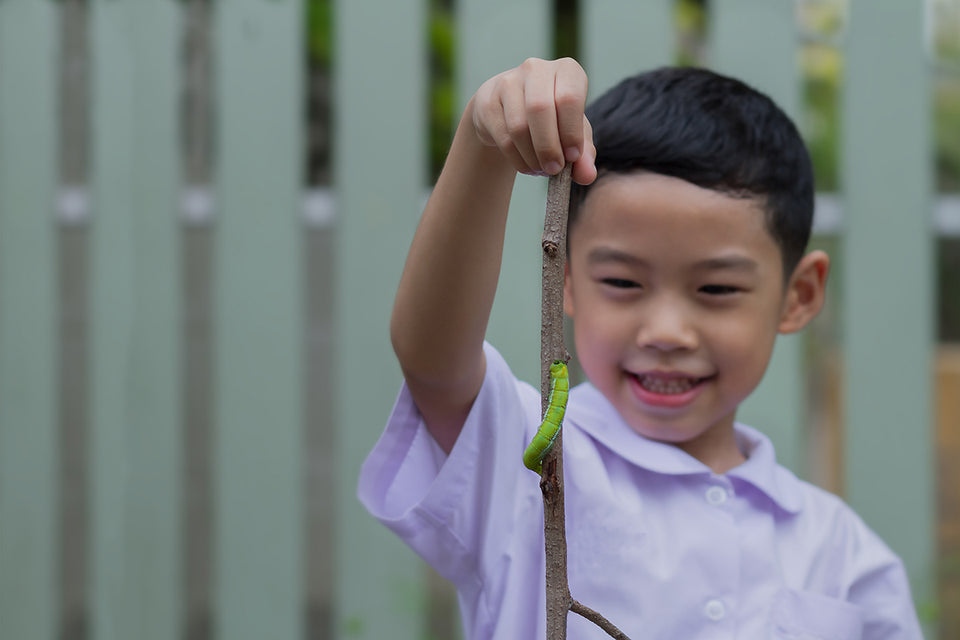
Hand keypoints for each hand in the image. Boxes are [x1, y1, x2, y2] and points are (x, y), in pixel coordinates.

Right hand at [470, 57, 596, 184]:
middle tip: (554, 170)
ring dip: (532, 156)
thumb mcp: (573, 133)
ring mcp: (507, 82)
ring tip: (541, 169)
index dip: (571, 132)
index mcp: (566, 70)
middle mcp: (536, 69)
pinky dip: (518, 159)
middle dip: (549, 147)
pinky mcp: (487, 102)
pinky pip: (503, 138)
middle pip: (540, 109)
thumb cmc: (552, 120)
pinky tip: (527, 166)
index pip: (569, 98)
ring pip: (519, 126)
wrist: (510, 112)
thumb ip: (585, 154)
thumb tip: (587, 175)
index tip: (572, 157)